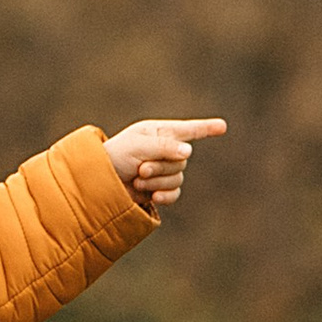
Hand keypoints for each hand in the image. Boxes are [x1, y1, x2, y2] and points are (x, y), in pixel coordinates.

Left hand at [104, 116, 226, 209]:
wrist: (98, 183)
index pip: (188, 130)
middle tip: (139, 168)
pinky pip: (174, 193)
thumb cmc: (114, 157)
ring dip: (157, 181)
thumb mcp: (137, 145)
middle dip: (160, 166)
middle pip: (181, 161)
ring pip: (178, 178)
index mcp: (159, 133)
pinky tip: (152, 196)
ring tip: (137, 179)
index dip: (206, 128)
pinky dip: (164, 195)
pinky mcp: (159, 189)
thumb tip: (188, 152)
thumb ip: (164, 147)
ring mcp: (163, 171)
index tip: (223, 126)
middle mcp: (164, 150)